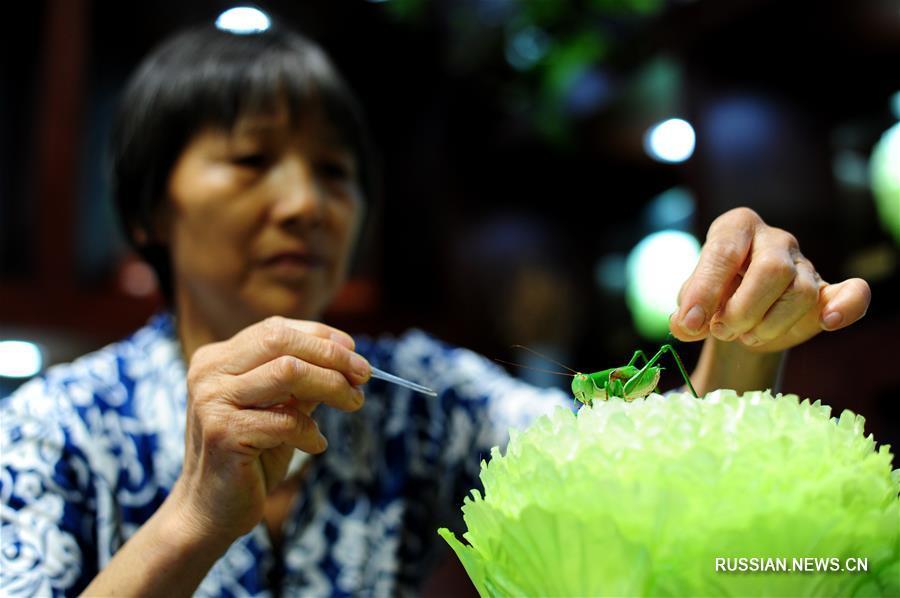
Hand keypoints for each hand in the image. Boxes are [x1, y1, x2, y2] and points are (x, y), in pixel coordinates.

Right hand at [170, 316, 369, 545]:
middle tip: (364, 375)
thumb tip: (348, 359)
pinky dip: (311, 431)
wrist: (209, 512)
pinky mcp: (222, 433)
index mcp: (217, 359)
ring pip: (288, 371)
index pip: (276, 330)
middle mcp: (209, 372)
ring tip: (353, 403)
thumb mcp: (278, 410)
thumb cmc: (249, 458)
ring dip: (331, 385)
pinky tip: (317, 444)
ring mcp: (212, 401)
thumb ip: (303, 383)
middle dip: (331, 355)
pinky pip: (285, 420)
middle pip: (281, 341)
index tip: (355, 352)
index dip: (321, 336)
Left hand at [669, 207, 870, 352]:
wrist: (740, 311)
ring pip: (800, 291)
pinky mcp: (826, 290)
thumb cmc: (714, 296)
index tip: (690, 321)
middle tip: (722, 330)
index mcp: (735, 227)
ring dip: (769, 324)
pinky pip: (852, 293)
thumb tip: (685, 325)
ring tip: (746, 337)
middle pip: (771, 269)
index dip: (705, 290)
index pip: (723, 252)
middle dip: (743, 309)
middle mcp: (773, 239)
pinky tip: (827, 321)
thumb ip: (687, 312)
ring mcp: (803, 263)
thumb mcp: (692, 300)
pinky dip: (847, 307)